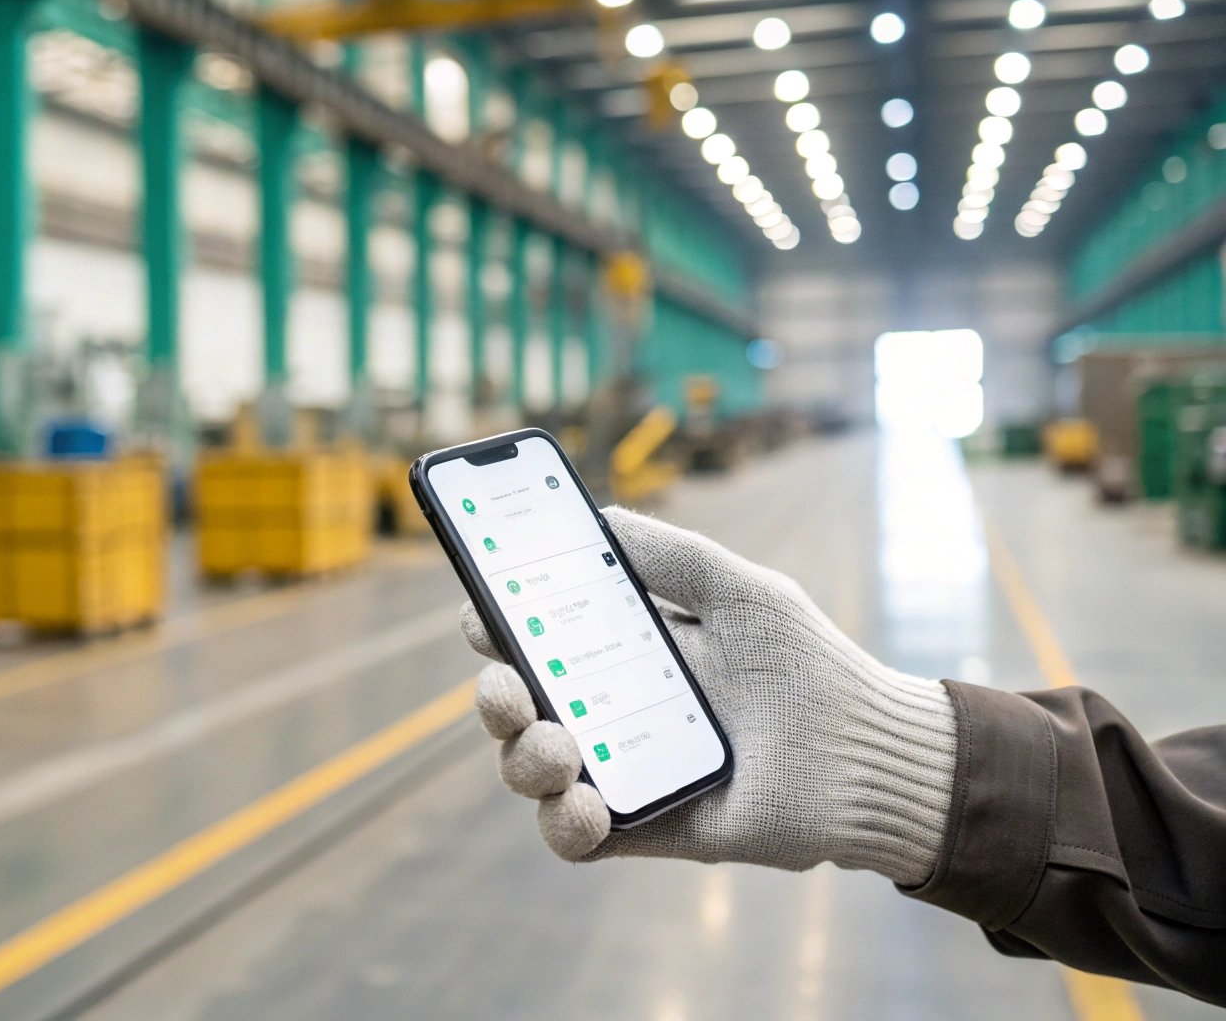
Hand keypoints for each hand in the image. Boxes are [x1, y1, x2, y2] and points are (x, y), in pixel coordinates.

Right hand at [462, 507, 957, 885]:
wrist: (871, 755)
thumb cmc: (812, 665)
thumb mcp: (743, 592)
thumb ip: (672, 556)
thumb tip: (598, 517)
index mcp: (627, 651)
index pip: (539, 638)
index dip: (499, 626)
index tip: (482, 611)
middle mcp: (613, 709)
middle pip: (519, 707)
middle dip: (494, 696)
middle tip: (505, 686)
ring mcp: (624, 771)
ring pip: (532, 770)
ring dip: (523, 758)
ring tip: (558, 745)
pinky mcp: (645, 826)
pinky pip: (573, 837)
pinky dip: (562, 823)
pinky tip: (584, 803)